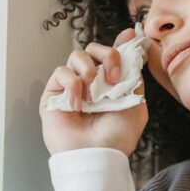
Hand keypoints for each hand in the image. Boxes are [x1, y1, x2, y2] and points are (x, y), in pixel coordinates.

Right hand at [39, 28, 148, 156]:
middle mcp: (90, 82)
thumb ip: (134, 79)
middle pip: (94, 49)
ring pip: (76, 56)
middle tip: (114, 79)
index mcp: (110, 84)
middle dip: (108, 56)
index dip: (120, 43)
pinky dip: (73, 85)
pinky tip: (79, 105)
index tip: (130, 35)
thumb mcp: (136, 104)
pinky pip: (61, 72)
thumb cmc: (117, 136)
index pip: (112, 56)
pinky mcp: (53, 94)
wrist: (98, 154)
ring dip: (89, 70)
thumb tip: (134, 54)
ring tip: (94, 95)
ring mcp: (71, 87)